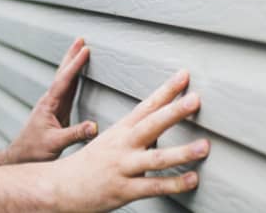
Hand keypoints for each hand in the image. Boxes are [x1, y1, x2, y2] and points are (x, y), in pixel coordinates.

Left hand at [5, 38, 96, 163]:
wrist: (20, 156)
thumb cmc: (34, 151)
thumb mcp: (55, 144)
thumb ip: (75, 134)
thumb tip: (95, 127)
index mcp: (49, 105)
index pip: (64, 81)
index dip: (75, 65)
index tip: (85, 50)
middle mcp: (50, 101)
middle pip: (62, 74)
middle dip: (71, 56)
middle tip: (80, 40)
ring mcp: (53, 105)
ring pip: (64, 80)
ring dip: (72, 64)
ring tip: (80, 50)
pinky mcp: (56, 111)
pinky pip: (67, 89)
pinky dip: (73, 78)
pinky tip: (77, 75)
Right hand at [45, 69, 208, 211]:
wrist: (60, 186)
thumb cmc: (92, 162)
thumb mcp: (113, 139)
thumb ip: (141, 131)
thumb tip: (166, 120)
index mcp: (122, 130)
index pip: (147, 106)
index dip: (166, 90)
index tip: (184, 75)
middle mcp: (123, 145)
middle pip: (151, 125)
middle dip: (174, 111)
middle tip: (196, 99)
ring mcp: (123, 167)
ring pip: (156, 158)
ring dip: (182, 152)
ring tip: (205, 146)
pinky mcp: (124, 190)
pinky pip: (153, 187)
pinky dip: (174, 184)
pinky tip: (193, 179)